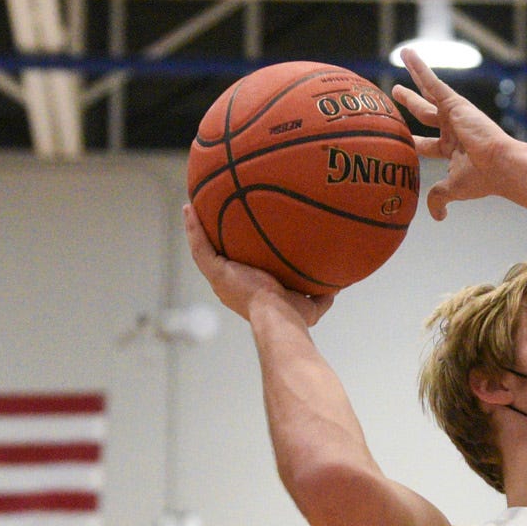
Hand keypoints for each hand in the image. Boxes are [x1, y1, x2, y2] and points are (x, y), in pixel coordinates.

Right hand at [183, 204, 331, 327]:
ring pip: (203, 249)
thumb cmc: (293, 318)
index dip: (234, 254)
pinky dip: (192, 227)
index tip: (236, 238)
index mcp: (246, 291)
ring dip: (195, 228)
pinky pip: (200, 246)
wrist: (279, 319)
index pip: (238, 268)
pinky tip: (189, 208)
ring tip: (191, 206)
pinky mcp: (215, 273)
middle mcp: (228, 285)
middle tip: (208, 217)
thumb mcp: (311, 304)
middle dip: (212, 237)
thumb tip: (338, 285)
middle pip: (217, 256)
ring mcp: (219, 279)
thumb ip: (321, 294)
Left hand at [391, 48, 525, 220]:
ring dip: (415, 76)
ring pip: (428, 91)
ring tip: (404, 57)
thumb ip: (438, 198)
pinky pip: (432, 82)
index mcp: (452, 149)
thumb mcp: (453, 189)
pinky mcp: (454, 103)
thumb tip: (436, 216)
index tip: (400, 142)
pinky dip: (419, 68)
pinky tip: (407, 53)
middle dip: (411, 104)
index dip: (412, 143)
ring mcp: (454, 114)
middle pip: (425, 113)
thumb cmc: (482, 179)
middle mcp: (453, 128)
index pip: (427, 145)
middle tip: (397, 94)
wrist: (501, 166)